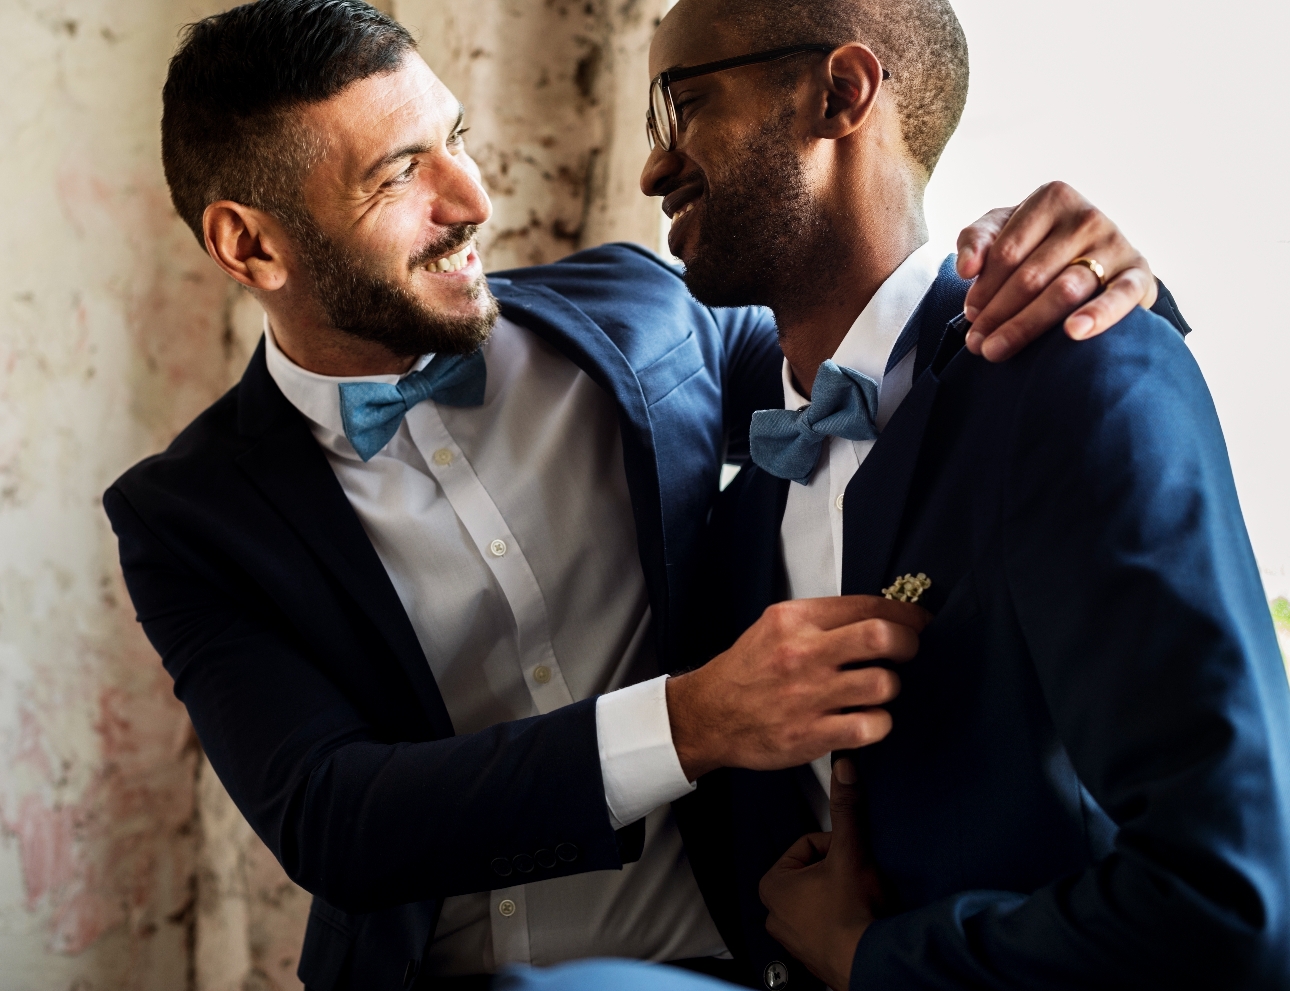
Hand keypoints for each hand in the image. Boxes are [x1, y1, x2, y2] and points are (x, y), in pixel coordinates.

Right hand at [667, 596, 929, 779]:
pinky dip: (879, 724)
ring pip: (883, 684)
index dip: (905, 614)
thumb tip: (880, 614)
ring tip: (877, 691)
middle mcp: (803, 654)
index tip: (919, 622)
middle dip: (908, 644)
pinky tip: (867, 720)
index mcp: (795, 620)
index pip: (866, 605)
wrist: (709, 714)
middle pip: (880, 637)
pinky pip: (870, 727)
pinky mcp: (810, 735)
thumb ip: (822, 619)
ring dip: (890, 688)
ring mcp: (807, 696)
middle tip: (908, 652)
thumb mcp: (775, 626)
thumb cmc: (748, 670)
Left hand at [761, 758, 883, 990]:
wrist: (872, 963)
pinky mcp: (812, 956)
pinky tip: (858, 921)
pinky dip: (843, 920)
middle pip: (813, 871)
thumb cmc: (854, 913)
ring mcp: (792, 938)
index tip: (849, 859)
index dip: (835, 847)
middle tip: (856, 881)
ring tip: (858, 902)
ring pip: (821, 897)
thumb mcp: (850, 851)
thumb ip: (846, 808)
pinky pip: (828, 925)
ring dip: (841, 895)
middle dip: (837, 871)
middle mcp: (775, 914)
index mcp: (773, 885)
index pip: (808, 845)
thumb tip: (843, 768)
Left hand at [955, 181, 1158, 361]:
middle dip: (998, 314)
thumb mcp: (1002, 231)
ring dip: (1026, 325)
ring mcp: (1116, 243)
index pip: (1006, 251)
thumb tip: (966, 269)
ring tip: (997, 350)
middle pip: (1031, 276)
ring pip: (1064, 290)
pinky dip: (1098, 314)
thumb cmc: (1037, 244)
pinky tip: (1073, 332)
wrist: (1097, 257)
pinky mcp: (1139, 273)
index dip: (983, 288)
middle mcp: (1087, 216)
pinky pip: (1119, 295)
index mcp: (1052, 199)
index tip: (969, 316)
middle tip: (977, 344)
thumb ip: (976, 240)